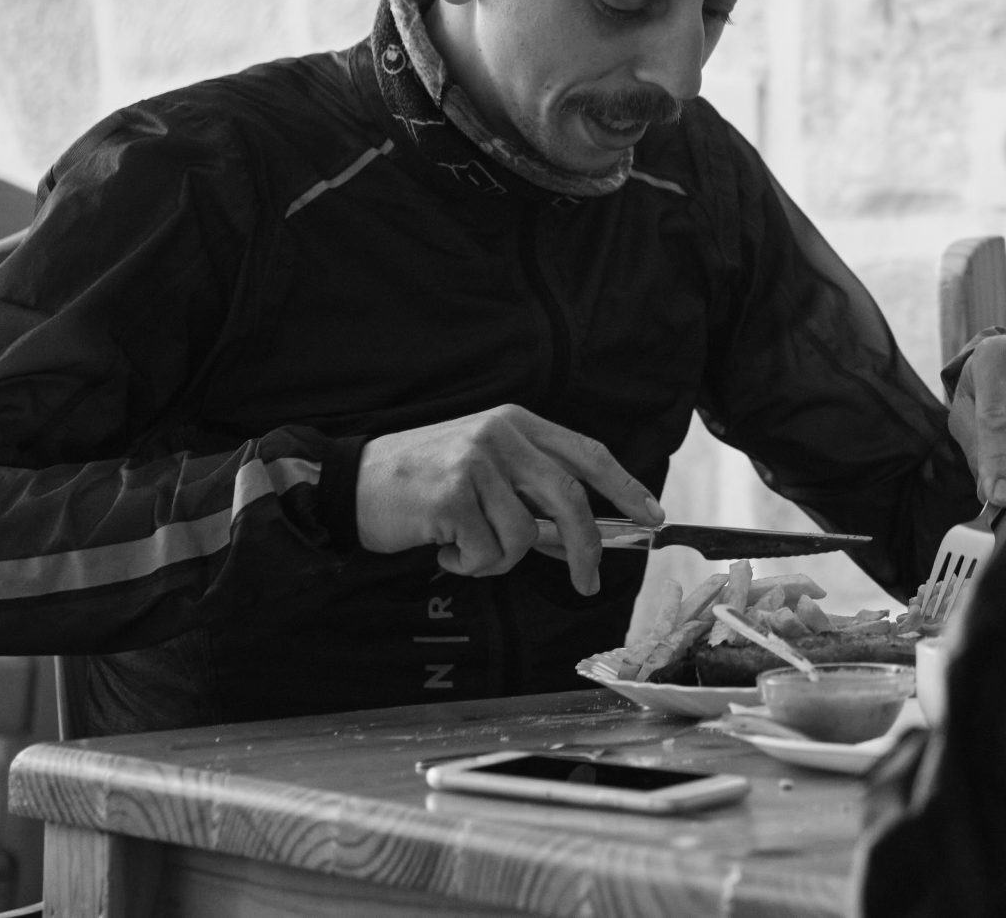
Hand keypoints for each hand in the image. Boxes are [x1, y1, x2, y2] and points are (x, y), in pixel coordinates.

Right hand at [355, 404, 661, 595]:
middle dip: (586, 547)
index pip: (587, 453)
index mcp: (517, 423)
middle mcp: (501, 435)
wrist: (353, 483)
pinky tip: (441, 545)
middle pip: (569, 498)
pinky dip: (469, 564)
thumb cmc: (424, 484)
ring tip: (465, 547)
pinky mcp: (450, 496)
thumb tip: (583, 538)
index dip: (625, 486)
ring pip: (524, 536)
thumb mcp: (485, 475)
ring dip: (499, 560)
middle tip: (588, 582)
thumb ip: (531, 498)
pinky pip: (487, 552)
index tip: (652, 516)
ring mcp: (475, 462)